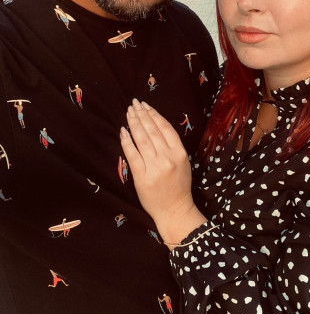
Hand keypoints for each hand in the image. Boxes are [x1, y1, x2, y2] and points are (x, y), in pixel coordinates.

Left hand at [120, 100, 205, 246]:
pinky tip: (122, 130)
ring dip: (134, 123)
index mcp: (179, 153)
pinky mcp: (142, 177)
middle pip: (152, 130)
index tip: (145, 105)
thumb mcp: (182, 162)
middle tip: (134, 103)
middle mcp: (167, 158)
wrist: (174, 210)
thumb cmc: (179, 186)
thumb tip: (155, 125)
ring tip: (129, 112)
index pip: (165, 127)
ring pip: (142, 139)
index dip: (154, 114)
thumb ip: (172, 145)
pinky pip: (132, 155)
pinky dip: (126, 141)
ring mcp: (154, 167)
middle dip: (141, 114)